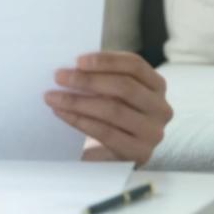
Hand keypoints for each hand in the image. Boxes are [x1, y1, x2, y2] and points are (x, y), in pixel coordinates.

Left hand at [43, 52, 171, 167]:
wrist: (112, 153)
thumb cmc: (111, 114)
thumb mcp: (112, 93)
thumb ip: (101, 77)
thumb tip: (72, 66)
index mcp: (157, 85)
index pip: (135, 65)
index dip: (106, 61)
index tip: (77, 60)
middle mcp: (161, 108)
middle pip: (124, 87)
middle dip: (87, 80)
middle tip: (59, 77)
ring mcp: (153, 132)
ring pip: (113, 110)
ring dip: (78, 101)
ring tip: (53, 97)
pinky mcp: (140, 152)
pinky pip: (106, 132)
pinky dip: (80, 121)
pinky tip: (62, 113)